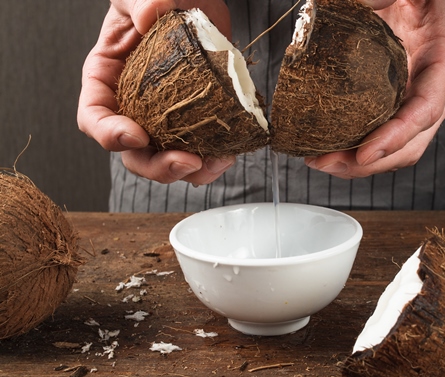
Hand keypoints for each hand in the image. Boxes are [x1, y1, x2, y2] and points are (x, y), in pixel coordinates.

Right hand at [77, 0, 234, 184]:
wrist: (195, 2)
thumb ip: (141, 2)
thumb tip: (149, 15)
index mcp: (108, 79)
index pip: (94, 117)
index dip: (109, 134)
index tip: (136, 135)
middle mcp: (133, 106)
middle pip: (133, 152)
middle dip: (157, 166)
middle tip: (187, 161)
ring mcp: (164, 118)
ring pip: (167, 159)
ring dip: (191, 171)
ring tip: (216, 163)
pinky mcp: (194, 120)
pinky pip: (199, 149)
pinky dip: (213, 158)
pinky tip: (229, 154)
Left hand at [305, 0, 444, 178]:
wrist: (403, 0)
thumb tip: (359, 6)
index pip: (426, 109)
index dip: (397, 137)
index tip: (365, 153)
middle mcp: (442, 89)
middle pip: (412, 142)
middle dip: (370, 161)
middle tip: (327, 162)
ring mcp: (423, 105)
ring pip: (400, 152)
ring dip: (361, 165)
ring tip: (322, 162)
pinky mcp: (403, 113)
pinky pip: (387, 144)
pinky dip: (359, 155)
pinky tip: (331, 153)